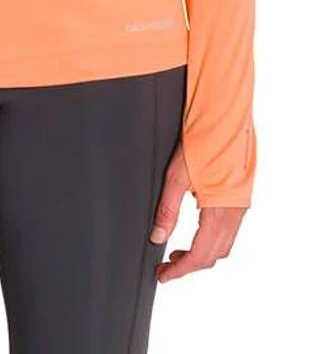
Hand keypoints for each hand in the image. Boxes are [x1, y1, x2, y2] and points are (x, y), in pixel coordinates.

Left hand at [149, 139, 246, 281]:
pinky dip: (210, 239)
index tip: (162, 277)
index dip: (180, 271)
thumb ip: (167, 210)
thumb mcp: (176, 176)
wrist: (224, 120)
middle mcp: (233, 214)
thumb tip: (157, 237)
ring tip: (177, 251)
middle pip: (213, 255)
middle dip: (189, 265)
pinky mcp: (239, 198)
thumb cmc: (201, 143)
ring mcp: (239, 207)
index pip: (199, 256)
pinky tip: (194, 230)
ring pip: (222, 244)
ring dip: (200, 253)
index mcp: (219, 213)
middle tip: (165, 266)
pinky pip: (227, 230)